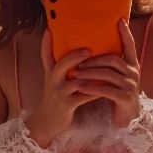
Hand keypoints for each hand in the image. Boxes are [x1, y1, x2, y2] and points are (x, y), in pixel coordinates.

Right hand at [25, 29, 100, 146]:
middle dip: (74, 57)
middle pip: (60, 65)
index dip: (46, 43)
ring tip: (106, 68)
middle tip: (88, 49)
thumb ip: (59, 66)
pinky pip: (85, 96)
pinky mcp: (67, 105)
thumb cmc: (55, 98)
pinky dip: (96, 90)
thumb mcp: (53, 81)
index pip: (45, 55)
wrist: (48, 122)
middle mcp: (53, 81)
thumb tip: (71, 50)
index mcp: (50, 73)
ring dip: (92, 75)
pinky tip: (107, 86)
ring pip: (76, 81)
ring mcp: (59, 93)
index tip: (49, 30)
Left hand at [68, 18, 142, 127]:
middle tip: (77, 61)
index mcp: (132, 64)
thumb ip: (109, 64)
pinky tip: (81, 88)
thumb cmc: (117, 93)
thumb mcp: (115, 76)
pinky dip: (92, 88)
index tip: (119, 20)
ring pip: (108, 74)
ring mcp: (131, 86)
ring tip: (75, 73)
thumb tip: (92, 46)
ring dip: (90, 73)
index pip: (130, 45)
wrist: (125, 117)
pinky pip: (107, 90)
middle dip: (94, 59)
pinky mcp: (125, 98)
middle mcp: (134, 73)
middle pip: (113, 59)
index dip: (125, 33)